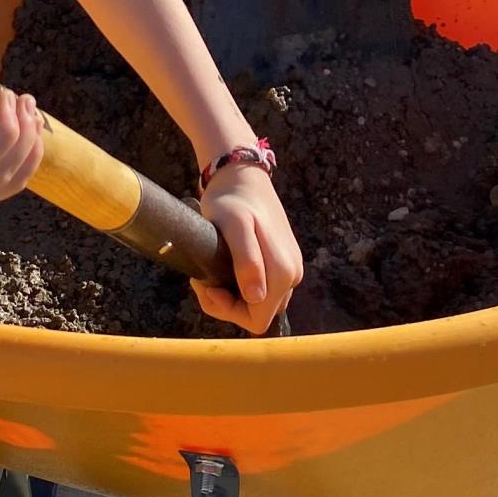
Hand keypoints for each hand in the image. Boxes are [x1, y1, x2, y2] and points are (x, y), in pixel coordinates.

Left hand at [195, 166, 301, 334]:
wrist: (242, 176)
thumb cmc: (232, 200)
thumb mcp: (234, 227)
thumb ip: (246, 261)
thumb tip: (257, 297)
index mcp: (284, 273)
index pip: (257, 319)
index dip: (228, 311)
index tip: (207, 285)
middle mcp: (293, 276)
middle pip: (258, 313)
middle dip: (227, 303)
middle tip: (204, 277)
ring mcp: (290, 269)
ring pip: (259, 303)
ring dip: (232, 295)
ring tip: (212, 270)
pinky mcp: (283, 262)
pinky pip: (262, 289)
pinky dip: (239, 284)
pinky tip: (225, 265)